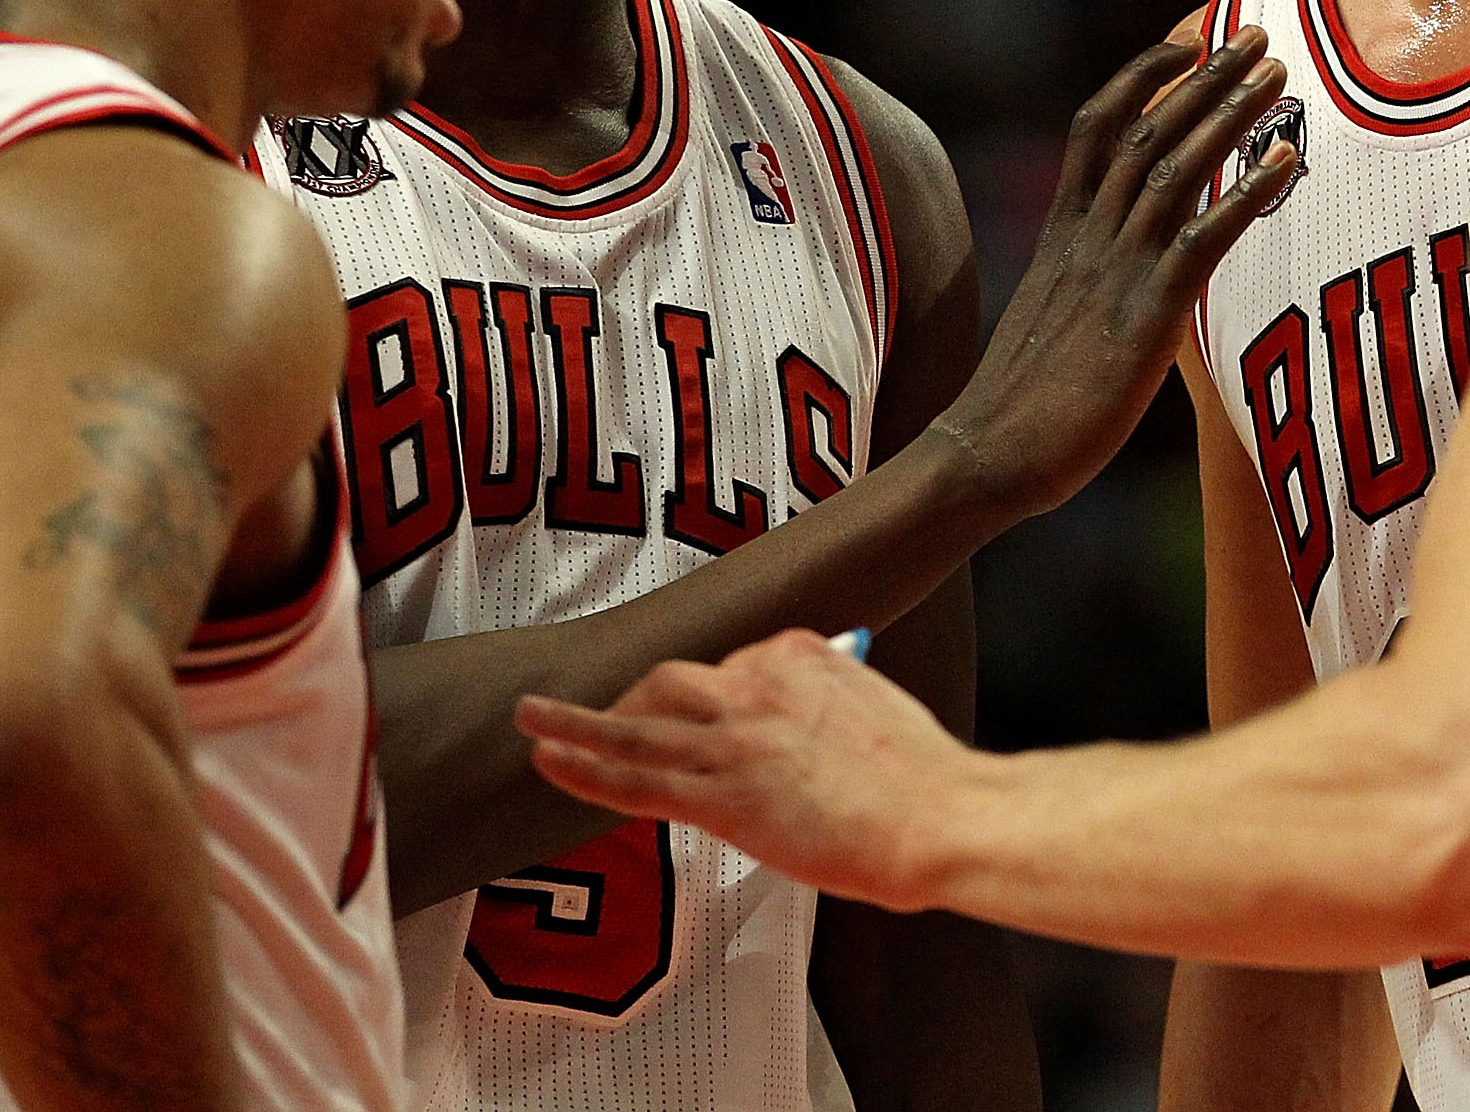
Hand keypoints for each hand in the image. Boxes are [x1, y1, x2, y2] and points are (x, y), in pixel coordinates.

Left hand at [517, 631, 961, 909]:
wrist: (940, 816)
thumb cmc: (922, 779)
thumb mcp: (873, 708)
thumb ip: (829, 696)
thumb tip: (806, 711)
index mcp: (799, 653)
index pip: (731, 665)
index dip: (713, 699)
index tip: (714, 724)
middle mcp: (756, 684)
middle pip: (672, 681)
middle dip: (635, 700)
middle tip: (611, 722)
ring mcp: (734, 741)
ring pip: (636, 723)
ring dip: (573, 721)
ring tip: (529, 718)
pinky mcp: (722, 798)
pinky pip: (637, 781)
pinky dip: (585, 768)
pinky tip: (551, 761)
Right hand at [933, 28, 1294, 519]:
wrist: (986, 456)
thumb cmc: (1020, 408)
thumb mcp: (1049, 321)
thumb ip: (1080, 284)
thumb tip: (1108, 282)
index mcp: (1059, 235)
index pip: (1096, 127)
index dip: (1142, 76)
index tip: (1184, 40)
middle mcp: (1086, 239)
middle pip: (1145, 131)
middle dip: (1204, 77)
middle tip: (1255, 35)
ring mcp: (1114, 274)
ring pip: (1174, 169)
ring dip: (1230, 115)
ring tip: (1277, 74)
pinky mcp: (1144, 317)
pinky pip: (1203, 238)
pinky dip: (1249, 193)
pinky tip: (1288, 160)